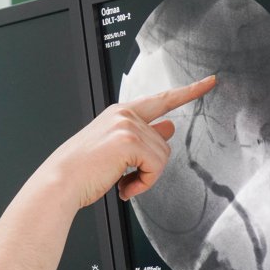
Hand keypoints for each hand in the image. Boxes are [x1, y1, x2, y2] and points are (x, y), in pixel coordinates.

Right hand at [47, 74, 216, 208]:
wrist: (60, 182)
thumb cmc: (79, 171)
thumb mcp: (113, 149)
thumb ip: (142, 137)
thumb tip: (168, 128)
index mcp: (118, 114)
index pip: (161, 99)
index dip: (187, 91)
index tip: (209, 82)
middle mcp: (124, 114)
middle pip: (164, 142)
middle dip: (150, 165)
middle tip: (125, 178)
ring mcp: (127, 125)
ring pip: (162, 156)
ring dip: (145, 177)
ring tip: (119, 183)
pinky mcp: (130, 140)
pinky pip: (155, 167)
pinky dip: (143, 183)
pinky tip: (123, 186)